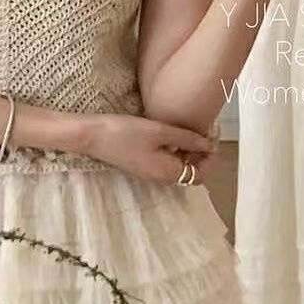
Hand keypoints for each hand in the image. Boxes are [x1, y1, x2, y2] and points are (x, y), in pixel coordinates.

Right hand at [80, 113, 219, 186]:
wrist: (91, 135)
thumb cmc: (125, 133)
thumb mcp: (160, 132)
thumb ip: (187, 138)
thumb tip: (208, 145)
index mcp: (168, 173)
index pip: (200, 174)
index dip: (210, 158)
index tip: (212, 136)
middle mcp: (160, 176)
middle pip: (190, 171)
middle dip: (201, 153)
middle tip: (205, 128)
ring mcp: (150, 170)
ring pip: (178, 164)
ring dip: (188, 149)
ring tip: (191, 127)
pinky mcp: (141, 162)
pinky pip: (166, 159)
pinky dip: (175, 148)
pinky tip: (172, 131)